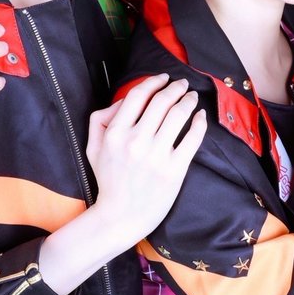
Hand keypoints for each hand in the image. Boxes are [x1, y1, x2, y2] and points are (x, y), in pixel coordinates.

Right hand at [86, 75, 206, 246]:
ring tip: (192, 97)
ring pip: (178, 115)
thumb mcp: (93, 148)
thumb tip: (123, 100)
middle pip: (161, 101)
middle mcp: (136, 142)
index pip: (137, 96)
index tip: (163, 77)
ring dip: (188, 100)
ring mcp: (157, 155)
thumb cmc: (108, 181)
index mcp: (115, 134)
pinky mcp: (175, 169)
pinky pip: (192, 138)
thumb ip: (101, 120)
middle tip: (182, 84)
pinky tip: (201, 116)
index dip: (153, 81)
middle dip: (175, 87)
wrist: (121, 217)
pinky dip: (199, 123)